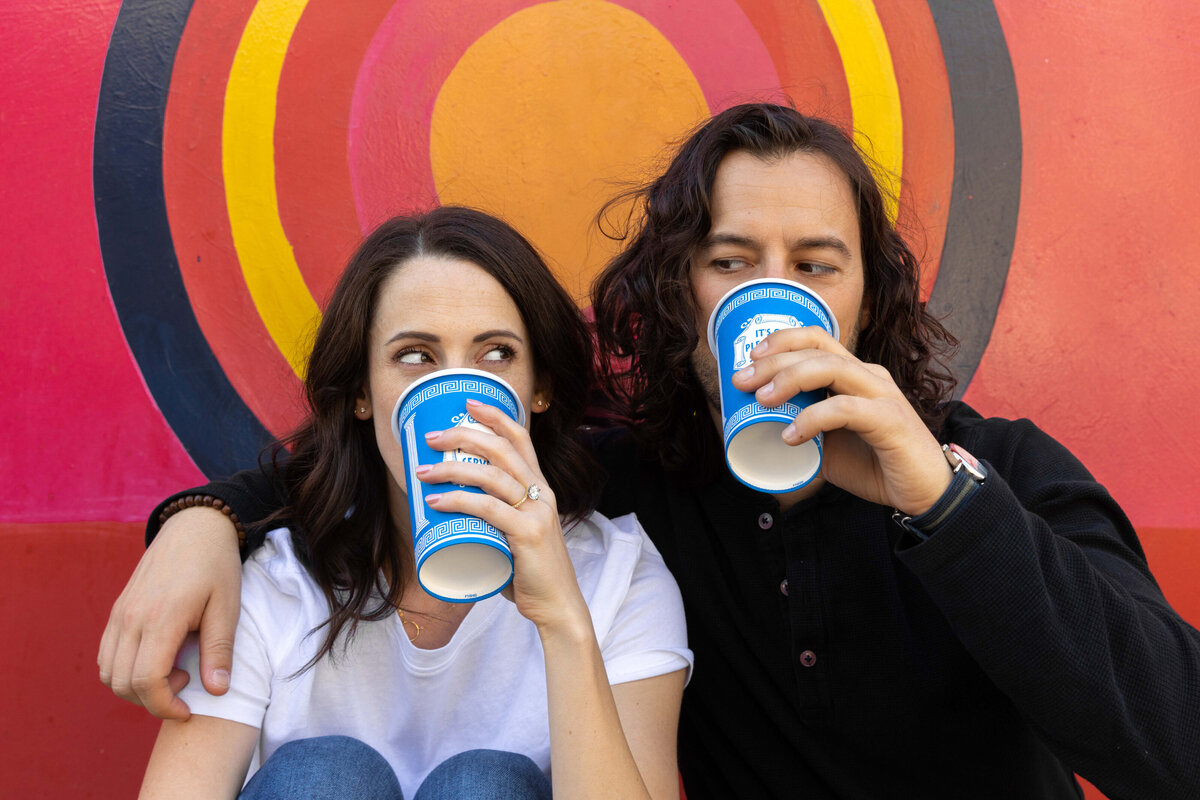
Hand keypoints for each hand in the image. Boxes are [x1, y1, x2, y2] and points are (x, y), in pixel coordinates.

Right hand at [97, 506, 242, 718]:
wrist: (195, 527)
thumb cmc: (216, 566)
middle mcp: (131, 618)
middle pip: (121, 683)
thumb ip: (219, 650)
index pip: (146, 681)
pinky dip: (123, 669)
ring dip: (135, 687)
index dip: (164, 706)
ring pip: (108, 672)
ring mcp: (119, 613)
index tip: (188, 710)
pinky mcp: (117, 610)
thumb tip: (216, 691)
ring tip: (173, 669)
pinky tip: (157, 657)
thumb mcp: (227, 607)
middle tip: (186, 682)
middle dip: (152, 700)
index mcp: (161, 618)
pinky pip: (106, 654)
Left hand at [418, 400, 591, 637]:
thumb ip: (494, 520)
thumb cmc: (529, 573)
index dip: (496, 417)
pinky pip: (489, 509)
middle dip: (465, 436)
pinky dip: (460, 500)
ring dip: (453, 468)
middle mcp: (543, 493)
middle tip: (433, 438)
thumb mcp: (516, 535)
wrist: (557, 606)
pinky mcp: (528, 535)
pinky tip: (437, 500)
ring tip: (422, 471)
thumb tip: (454, 514)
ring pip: (492, 475)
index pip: (521, 440)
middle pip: (502, 449)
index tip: (468, 403)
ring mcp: (537, 513)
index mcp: (541, 488)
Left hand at [731, 326, 952, 515]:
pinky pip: (844, 408)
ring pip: (831, 368)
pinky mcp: (889, 420)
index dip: (782, 340)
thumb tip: (762, 428)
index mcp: (856, 374)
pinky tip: (791, 435)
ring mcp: (881, 394)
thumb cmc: (877, 464)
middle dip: (773, 360)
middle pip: (817, 350)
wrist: (924, 493)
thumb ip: (805, 427)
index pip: (818, 339)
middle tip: (742, 380)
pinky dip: (812, 419)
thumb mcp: (830, 442)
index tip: (750, 357)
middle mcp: (869, 376)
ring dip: (789, 379)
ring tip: (761, 400)